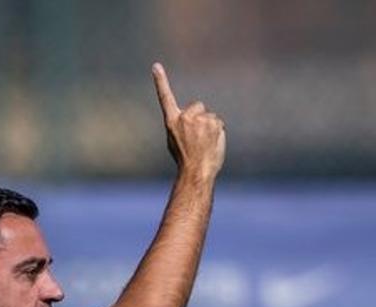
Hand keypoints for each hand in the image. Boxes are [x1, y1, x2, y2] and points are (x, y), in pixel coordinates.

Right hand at [152, 62, 225, 178]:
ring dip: (210, 127)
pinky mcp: (214, 123)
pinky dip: (218, 132)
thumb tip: (192, 118)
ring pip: (210, 117)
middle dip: (200, 117)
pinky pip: (219, 123)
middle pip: (198, 106)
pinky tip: (212, 143)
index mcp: (172, 121)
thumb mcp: (175, 141)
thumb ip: (181, 125)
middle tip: (198, 137)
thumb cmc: (185, 159)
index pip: (165, 97)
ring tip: (205, 143)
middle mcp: (185, 117)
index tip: (156, 66)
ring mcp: (200, 119)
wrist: (196, 171)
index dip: (160, 81)